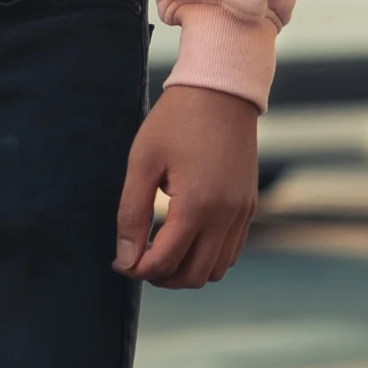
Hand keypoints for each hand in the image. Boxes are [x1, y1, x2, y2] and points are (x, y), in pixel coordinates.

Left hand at [113, 84, 259, 288]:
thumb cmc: (175, 120)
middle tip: (136, 261)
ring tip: (158, 251)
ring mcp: (242, 213)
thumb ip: (131, 213)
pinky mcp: (248, 206)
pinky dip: (207, 256)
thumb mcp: (142, 161)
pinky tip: (183, 238)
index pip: (165, 261)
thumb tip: (125, 258)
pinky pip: (230, 251)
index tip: (119, 263)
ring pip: (215, 269)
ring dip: (186, 270)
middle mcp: (226, 216)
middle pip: (193, 276)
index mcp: (197, 205)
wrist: (220, 90)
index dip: (137, 269)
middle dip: (161, 276)